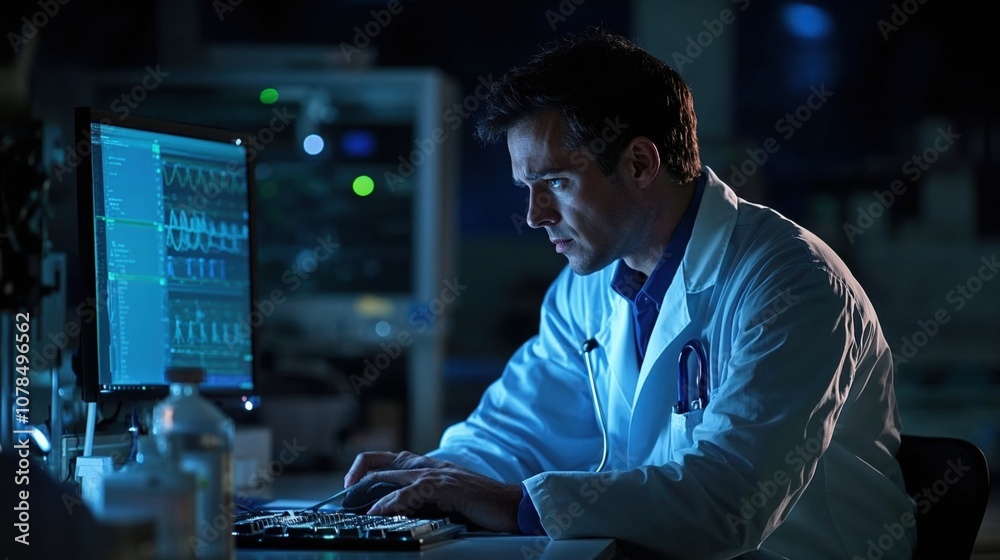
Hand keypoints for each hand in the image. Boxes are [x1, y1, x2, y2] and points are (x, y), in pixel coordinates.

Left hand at [343, 451, 521, 532]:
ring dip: (367, 490)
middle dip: (357, 475)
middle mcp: (429, 465)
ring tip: (351, 504)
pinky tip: (378, 512)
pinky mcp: (445, 487)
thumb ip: (423, 497)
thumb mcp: (446, 497)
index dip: (365, 467)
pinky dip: (389, 502)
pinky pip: (410, 493)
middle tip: (344, 493)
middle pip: (382, 461)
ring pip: (391, 476)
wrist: (511, 504)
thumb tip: (396, 508)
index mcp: (429, 466)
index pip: (389, 458)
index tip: (351, 486)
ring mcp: (437, 474)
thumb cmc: (481, 503)